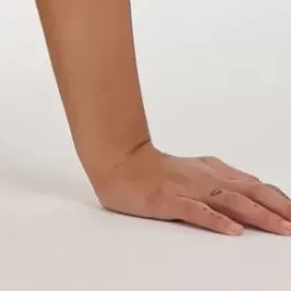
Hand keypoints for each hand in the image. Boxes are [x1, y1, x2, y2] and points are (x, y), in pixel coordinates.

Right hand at [93, 142, 290, 235]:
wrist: (117, 160)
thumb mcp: (193, 172)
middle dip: (278, 208)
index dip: (278, 200)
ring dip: (258, 214)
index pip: (253, 185)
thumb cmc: (153, 170)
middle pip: (249, 192)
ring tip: (281, 228)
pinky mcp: (168, 200)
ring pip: (229, 201)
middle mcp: (204, 178)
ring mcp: (187, 188)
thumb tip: (252, 193)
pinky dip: (216, 221)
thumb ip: (220, 181)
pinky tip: (232, 230)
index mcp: (211, 170)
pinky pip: (196, 211)